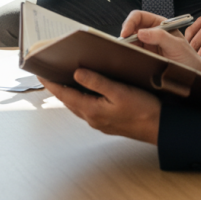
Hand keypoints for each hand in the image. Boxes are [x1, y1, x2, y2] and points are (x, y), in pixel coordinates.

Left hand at [39, 69, 160, 144]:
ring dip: (69, 92)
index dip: (51, 82)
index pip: (64, 94)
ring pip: (78, 105)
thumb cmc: (143, 110)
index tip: (40, 72)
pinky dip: (82, 97)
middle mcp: (93, 118)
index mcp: (92, 110)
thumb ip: (97, 82)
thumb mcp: (120, 91)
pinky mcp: (107, 122)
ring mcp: (100, 121)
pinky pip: (88, 108)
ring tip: (63, 78)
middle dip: (58, 86)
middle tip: (49, 72)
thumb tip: (77, 73)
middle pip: (68, 100)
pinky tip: (86, 90)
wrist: (160, 128)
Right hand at [120, 11, 200, 73]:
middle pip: (131, 28)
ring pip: (129, 41)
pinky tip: (127, 58)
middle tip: (121, 45)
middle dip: (124, 35)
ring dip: (125, 45)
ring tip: (123, 52)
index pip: (139, 17)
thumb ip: (160, 37)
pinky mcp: (144, 56)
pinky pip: (132, 52)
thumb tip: (140, 33)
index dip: (130, 22)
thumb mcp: (177, 46)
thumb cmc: (188, 57)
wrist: (193, 74)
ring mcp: (146, 45)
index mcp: (159, 24)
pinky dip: (127, 54)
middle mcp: (151, 32)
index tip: (125, 33)